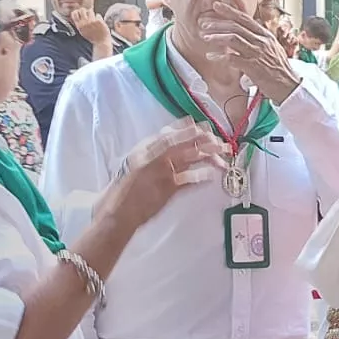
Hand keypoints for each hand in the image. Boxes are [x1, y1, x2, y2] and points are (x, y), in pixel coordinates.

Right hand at [71, 7, 111, 46]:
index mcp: (79, 26)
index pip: (74, 13)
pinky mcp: (99, 21)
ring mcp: (92, 21)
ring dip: (92, 14)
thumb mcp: (82, 31)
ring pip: (90, 11)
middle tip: (88, 14)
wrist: (101, 42)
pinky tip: (100, 23)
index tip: (80, 13)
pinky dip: (99, 18)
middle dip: (85, 10)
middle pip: (82, 10)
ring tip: (94, 19)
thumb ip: (79, 23)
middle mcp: (85, 23)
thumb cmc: (92, 37)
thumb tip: (76, 14)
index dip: (77, 11)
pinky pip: (98, 15)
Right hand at [97, 121, 225, 228]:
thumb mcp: (133, 164)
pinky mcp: (167, 189)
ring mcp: (161, 172)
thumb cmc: (123, 190)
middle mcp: (153, 156)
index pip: (169, 133)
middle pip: (184, 142)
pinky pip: (189, 180)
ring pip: (190, 157)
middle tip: (220, 142)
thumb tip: (168, 143)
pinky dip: (201, 177)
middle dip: (205, 140)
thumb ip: (150, 153)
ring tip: (223, 158)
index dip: (188, 129)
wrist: (115, 213)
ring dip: (209, 156)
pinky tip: (210, 176)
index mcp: (144, 149)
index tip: (203, 126)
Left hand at [201, 0, 299, 101]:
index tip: (216, 5)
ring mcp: (258, 54)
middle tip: (204, 24)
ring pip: (233, 39)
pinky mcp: (253, 67)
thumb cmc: (279, 69)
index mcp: (266, 35)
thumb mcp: (272, 48)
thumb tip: (247, 29)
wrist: (289, 86)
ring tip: (205, 37)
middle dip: (218, 23)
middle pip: (236, 26)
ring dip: (217, 37)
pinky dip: (219, 57)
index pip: (245, 18)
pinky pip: (232, 58)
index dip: (229, 11)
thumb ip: (259, 39)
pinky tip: (211, 56)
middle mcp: (262, 42)